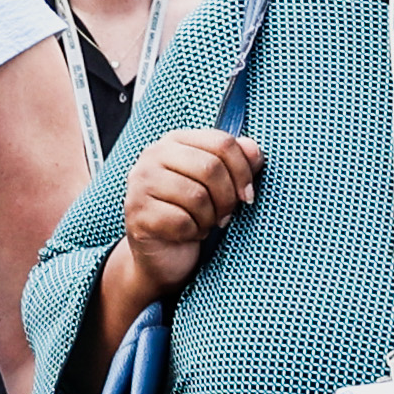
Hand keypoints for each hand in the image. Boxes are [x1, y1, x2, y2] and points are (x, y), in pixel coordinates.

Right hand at [111, 126, 266, 304]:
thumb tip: (254, 151)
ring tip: (203, 223)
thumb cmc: (192, 212)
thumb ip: (237, 162)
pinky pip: (182, 221)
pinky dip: (193, 232)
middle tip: (224, 214)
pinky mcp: (138, 214)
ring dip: (209, 218)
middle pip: (210, 167)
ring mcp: (141, 184)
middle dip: (226, 198)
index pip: (221, 142)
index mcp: (176, 141)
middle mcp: (153, 156)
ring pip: (197, 196)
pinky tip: (188, 233)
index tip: (247, 194)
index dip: (243, 170)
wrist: (163, 252)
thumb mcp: (218, 184)